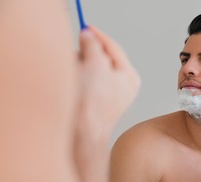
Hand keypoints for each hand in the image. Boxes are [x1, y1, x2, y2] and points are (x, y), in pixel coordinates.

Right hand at [76, 26, 140, 141]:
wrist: (81, 135)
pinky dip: (74, 79)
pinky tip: (71, 87)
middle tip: (76, 55)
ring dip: (77, 67)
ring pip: (88, 71)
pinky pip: (82, 83)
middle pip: (100, 59)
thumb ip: (93, 46)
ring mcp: (107, 96)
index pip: (114, 49)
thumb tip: (89, 37)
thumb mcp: (95, 66)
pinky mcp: (92, 104)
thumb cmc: (93, 104)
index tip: (85, 28)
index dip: (98, 36)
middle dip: (85, 54)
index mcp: (129, 77)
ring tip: (74, 77)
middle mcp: (121, 87)